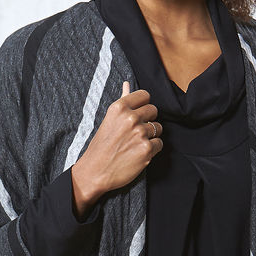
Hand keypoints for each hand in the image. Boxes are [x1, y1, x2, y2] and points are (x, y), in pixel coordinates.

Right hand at [71, 80, 162, 210]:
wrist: (95, 172)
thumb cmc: (100, 146)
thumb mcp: (108, 120)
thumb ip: (122, 101)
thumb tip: (127, 84)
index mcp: (119, 108)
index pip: (145, 95)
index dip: (144, 104)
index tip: (140, 112)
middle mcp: (130, 118)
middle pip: (153, 111)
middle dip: (148, 120)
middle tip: (137, 131)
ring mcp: (140, 134)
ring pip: (158, 128)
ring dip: (151, 136)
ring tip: (136, 143)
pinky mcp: (146, 149)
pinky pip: (159, 144)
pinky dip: (152, 149)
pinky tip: (139, 153)